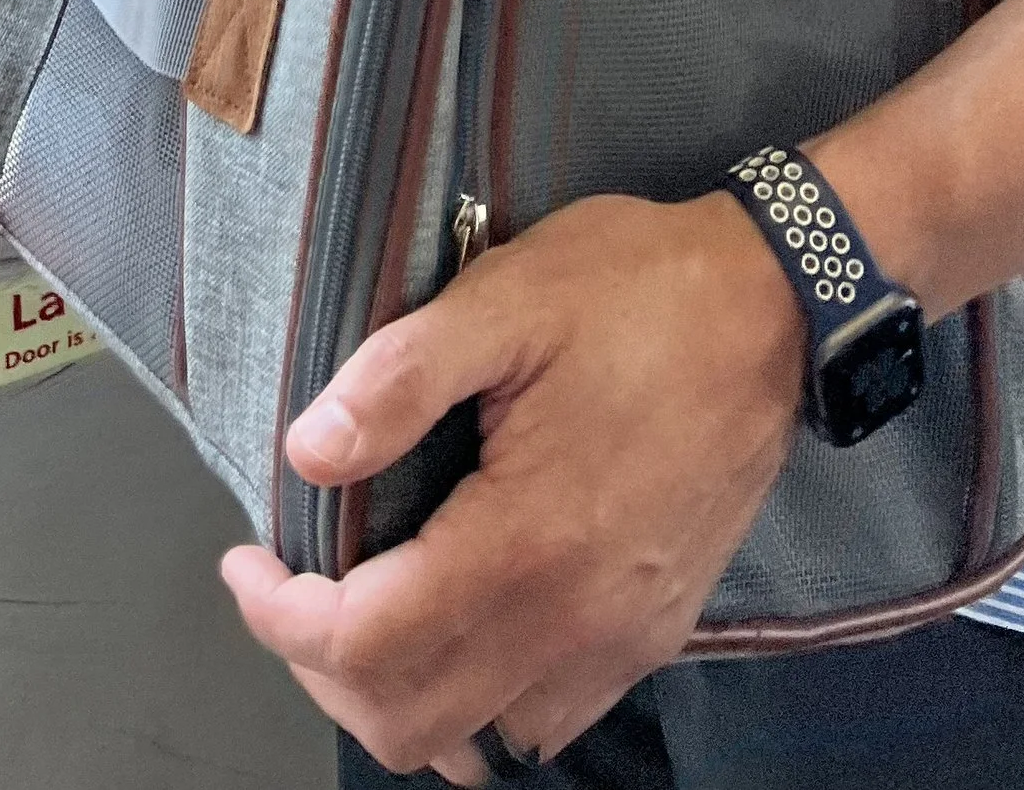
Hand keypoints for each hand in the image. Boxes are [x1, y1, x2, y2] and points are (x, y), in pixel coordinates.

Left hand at [221, 190, 805, 780]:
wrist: (778, 306)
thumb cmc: (641, 288)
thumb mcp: (508, 296)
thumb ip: (400, 377)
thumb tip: (307, 450)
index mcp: (526, 543)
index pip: (365, 645)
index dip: (279, 618)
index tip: (245, 562)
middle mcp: (575, 621)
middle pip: (407, 721)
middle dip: (322, 667)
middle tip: (293, 585)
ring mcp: (621, 640)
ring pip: (476, 735)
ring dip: (398, 691)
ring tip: (363, 605)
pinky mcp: (654, 634)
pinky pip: (543, 718)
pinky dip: (477, 697)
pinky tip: (456, 618)